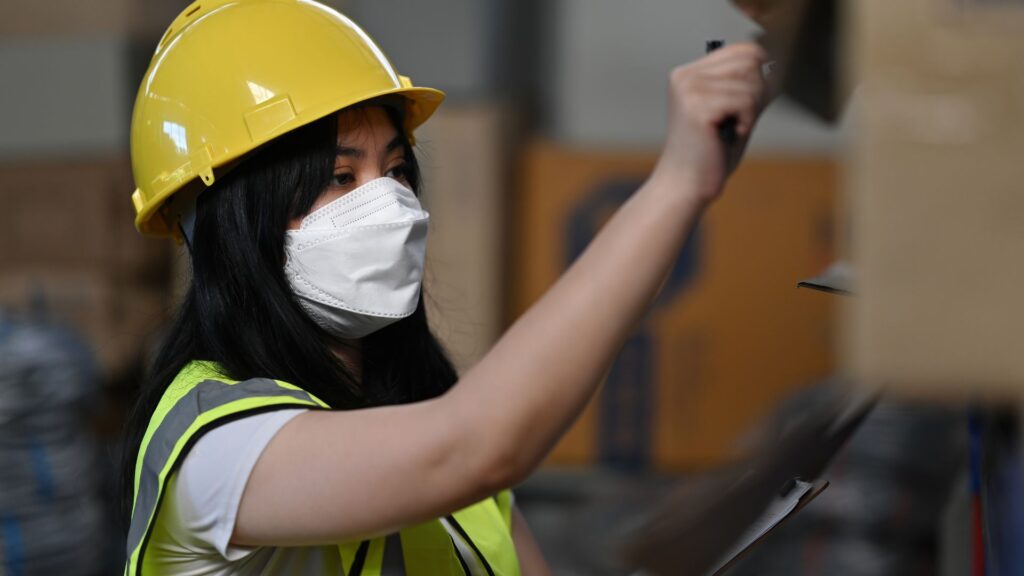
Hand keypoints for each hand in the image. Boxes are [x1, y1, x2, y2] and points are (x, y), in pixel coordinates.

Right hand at [654, 43, 769, 207]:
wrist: (686, 185)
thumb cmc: (711, 153)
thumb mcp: (733, 111)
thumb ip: (749, 86)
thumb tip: (780, 65)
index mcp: (689, 73)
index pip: (743, 51)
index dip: (759, 76)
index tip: (749, 106)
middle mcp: (685, 76)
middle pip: (750, 61)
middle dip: (757, 93)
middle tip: (740, 120)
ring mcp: (689, 89)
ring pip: (751, 81)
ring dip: (752, 109)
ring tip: (733, 129)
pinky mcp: (698, 107)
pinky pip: (746, 100)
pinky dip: (747, 120)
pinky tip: (731, 135)